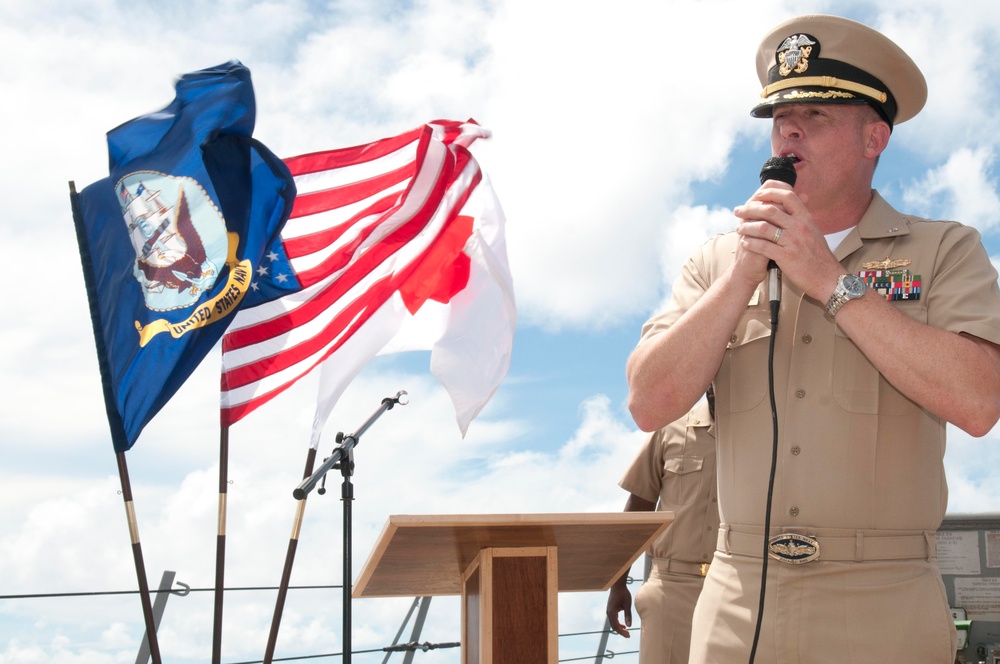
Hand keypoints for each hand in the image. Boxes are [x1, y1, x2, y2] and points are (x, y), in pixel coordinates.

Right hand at [606, 583, 632, 637]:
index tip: (628, 635)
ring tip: (626, 632)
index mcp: (612, 611)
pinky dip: (617, 624)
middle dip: (620, 632)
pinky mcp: (610, 610)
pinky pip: (613, 620)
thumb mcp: (627, 604)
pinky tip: (623, 625)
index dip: (622, 632)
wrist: (617, 585)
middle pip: (613, 626)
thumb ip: (628, 615)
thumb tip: (629, 626)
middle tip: (628, 635)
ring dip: (619, 628)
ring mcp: (608, 611)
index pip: (616, 626)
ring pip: (613, 623)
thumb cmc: (623, 593)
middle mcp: (609, 612)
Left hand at [734, 181, 840, 300]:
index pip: (787, 196)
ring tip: (739, 228)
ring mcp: (793, 241)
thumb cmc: (818, 255)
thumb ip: (801, 216)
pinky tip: (744, 243)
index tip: (757, 195)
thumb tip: (796, 201)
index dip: (770, 193)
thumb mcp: (813, 230)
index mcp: (805, 218)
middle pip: (770, 210)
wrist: (827, 277)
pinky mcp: (786, 257)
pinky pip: (763, 247)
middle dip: (750, 208)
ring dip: (747, 227)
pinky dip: (751, 243)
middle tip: (738, 211)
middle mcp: (799, 227)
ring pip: (763, 228)